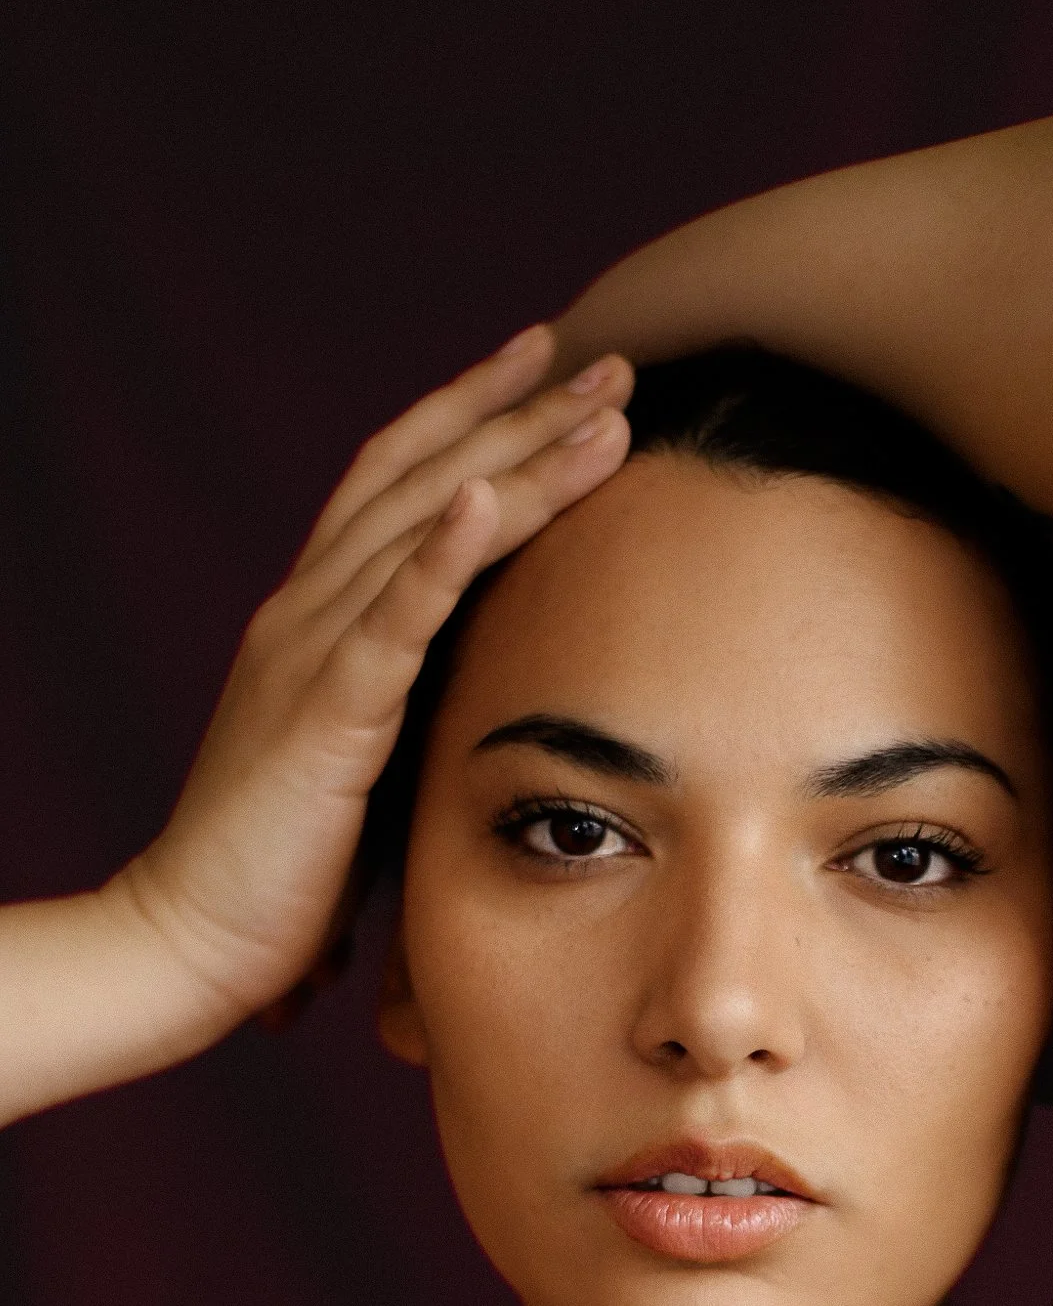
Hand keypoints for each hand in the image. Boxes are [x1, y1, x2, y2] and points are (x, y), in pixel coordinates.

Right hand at [117, 327, 631, 1022]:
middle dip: (519, 414)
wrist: (187, 941)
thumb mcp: (360, 775)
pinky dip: (443, 551)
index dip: (471, 418)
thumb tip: (479, 719)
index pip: (399, 487)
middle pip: (422, 478)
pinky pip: (389, 617)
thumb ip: (408, 724)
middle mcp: (305, 613)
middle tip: (612, 364)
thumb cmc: (277, 879)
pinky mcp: (322, 716)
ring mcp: (308, 655)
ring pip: (422, 527)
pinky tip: (494, 494)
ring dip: (517, 462)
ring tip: (604, 413)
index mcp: (314, 623)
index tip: (549, 371)